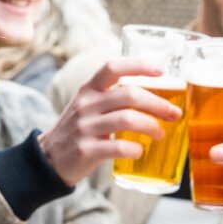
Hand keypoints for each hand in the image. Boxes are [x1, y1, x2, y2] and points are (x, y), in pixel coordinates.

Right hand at [38, 57, 181, 185]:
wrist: (48, 158)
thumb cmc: (78, 129)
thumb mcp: (88, 105)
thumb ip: (113, 97)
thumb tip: (157, 97)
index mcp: (89, 89)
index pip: (113, 67)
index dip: (139, 65)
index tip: (161, 70)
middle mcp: (86, 105)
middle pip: (129, 94)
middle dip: (158, 104)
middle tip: (173, 114)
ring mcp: (85, 127)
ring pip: (127, 119)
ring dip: (151, 126)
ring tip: (160, 133)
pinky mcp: (86, 150)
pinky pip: (118, 147)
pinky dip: (135, 149)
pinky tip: (139, 151)